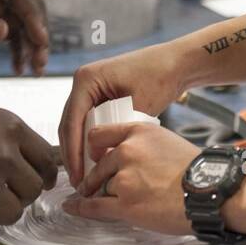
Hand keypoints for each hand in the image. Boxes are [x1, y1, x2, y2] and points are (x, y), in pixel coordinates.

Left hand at [0, 0, 49, 74]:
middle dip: (37, 34)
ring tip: (35, 71)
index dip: (33, 16)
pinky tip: (18, 68)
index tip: (41, 41)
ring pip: (21, 23)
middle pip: (26, 7)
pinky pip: (9, 34)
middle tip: (40, 62)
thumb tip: (4, 32)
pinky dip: (16, 50)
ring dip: (31, 45)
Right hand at [0, 93, 58, 230]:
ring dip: (0, 211)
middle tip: (2, 192)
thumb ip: (0, 134)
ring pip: (13, 212)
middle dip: (21, 193)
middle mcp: (3, 158)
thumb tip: (19, 152)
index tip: (36, 179)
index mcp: (9, 129)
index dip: (42, 172)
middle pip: (34, 189)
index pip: (46, 159)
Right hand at [58, 43, 187, 184]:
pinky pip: (88, 121)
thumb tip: (102, 158)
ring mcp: (90, 88)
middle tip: (77, 181)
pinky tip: (94, 160)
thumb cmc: (160, 76)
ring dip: (78, 149)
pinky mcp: (99, 96)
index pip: (72, 121)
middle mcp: (83, 81)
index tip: (77, 174)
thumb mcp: (139, 105)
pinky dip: (90, 140)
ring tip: (83, 176)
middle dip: (72, 153)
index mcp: (87, 79)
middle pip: (69, 124)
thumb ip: (119, 130)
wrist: (175, 63)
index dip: (73, 151)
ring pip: (76, 124)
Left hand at [62, 123, 198, 234]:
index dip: (93, 148)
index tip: (92, 156)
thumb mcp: (168, 141)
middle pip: (98, 165)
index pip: (99, 135)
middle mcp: (127, 151)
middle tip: (96, 184)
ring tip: (107, 200)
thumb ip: (144, 145)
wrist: (210, 191)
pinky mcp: (124, 204)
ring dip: (102, 194)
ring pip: (100, 187)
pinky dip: (80, 207)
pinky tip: (73, 206)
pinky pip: (93, 206)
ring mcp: (123, 179)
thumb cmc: (197, 170)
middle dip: (96, 177)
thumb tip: (128, 156)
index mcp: (138, 132)